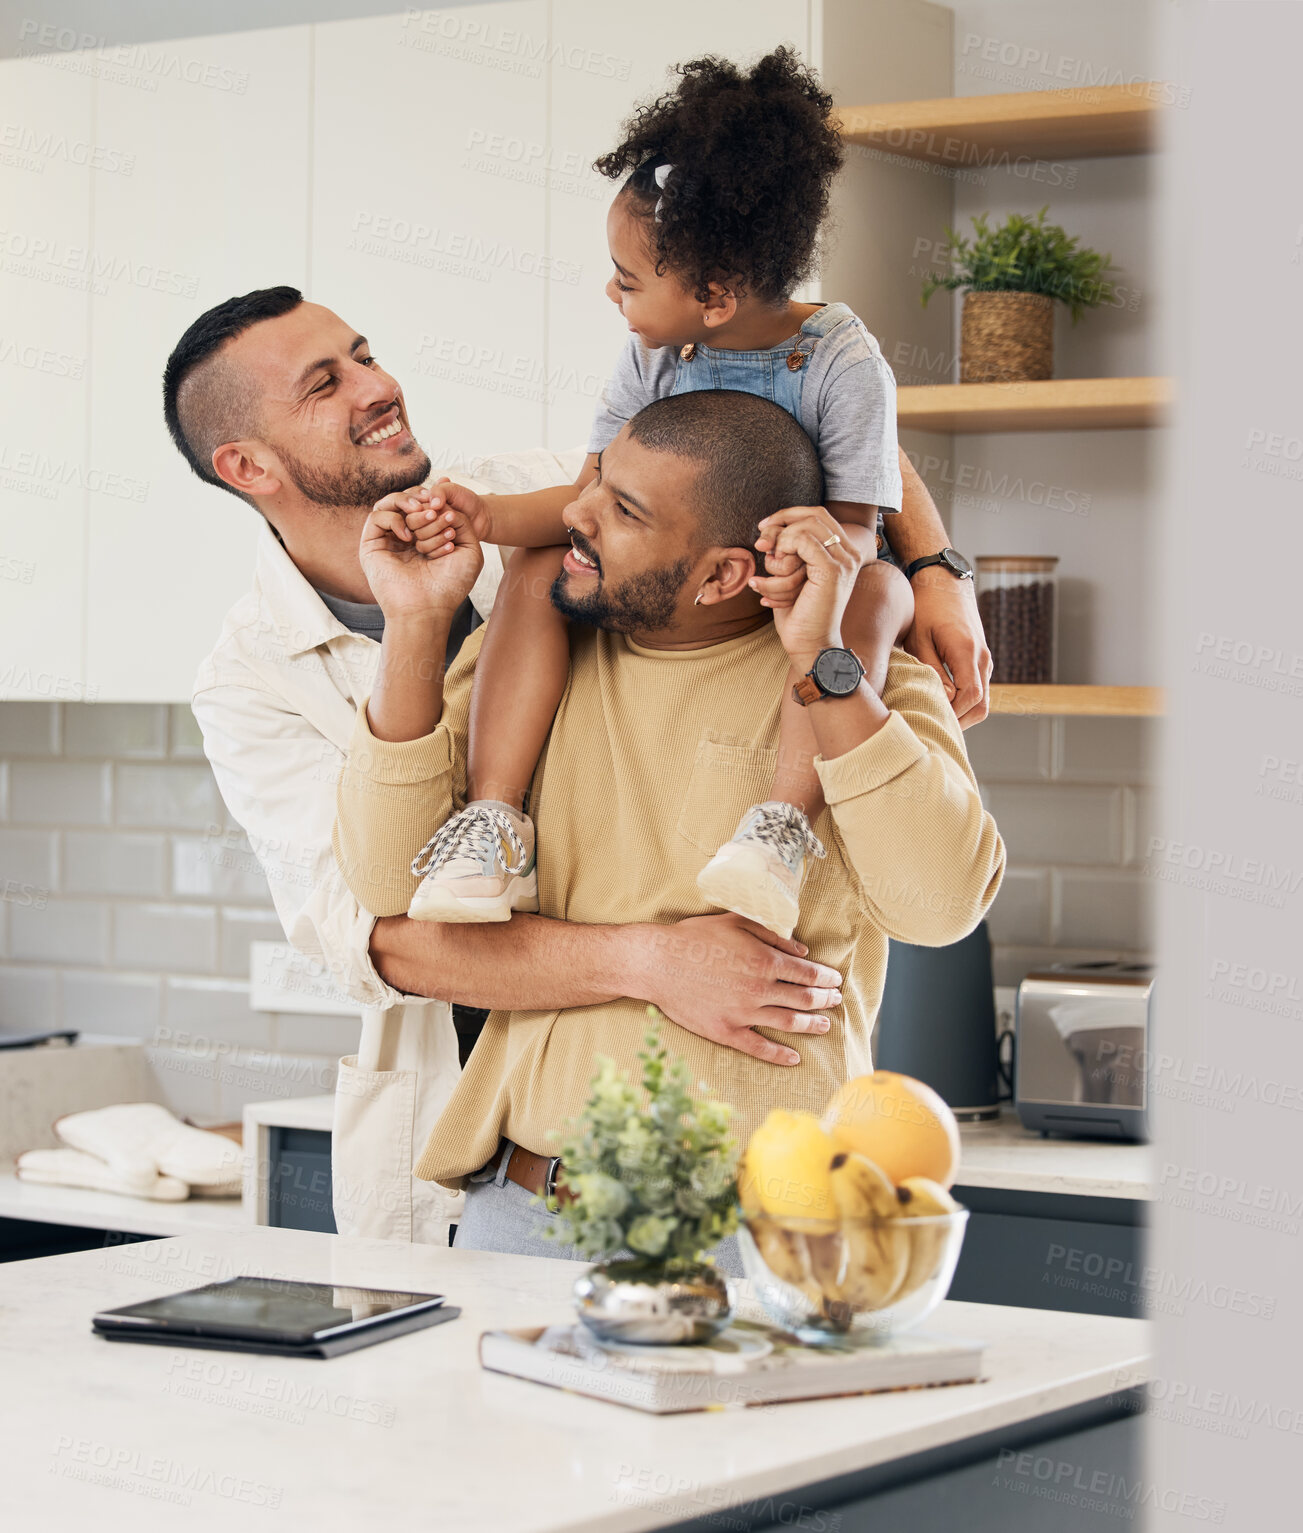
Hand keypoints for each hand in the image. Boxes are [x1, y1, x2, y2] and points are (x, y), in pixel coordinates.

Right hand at [360, 486, 482, 621]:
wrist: (428, 607)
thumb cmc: (450, 585)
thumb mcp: (468, 549)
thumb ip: (462, 521)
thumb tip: (443, 503)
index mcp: (425, 536)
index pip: (425, 504)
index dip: (435, 496)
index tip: (448, 497)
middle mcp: (405, 537)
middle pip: (408, 500)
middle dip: (426, 500)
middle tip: (438, 508)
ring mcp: (387, 540)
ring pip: (391, 503)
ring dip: (410, 503)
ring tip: (427, 513)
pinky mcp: (371, 546)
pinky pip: (377, 516)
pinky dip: (394, 519)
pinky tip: (408, 536)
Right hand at [399, 478, 494, 547]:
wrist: (480, 518)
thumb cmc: (466, 501)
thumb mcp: (453, 490)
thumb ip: (439, 491)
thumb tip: (433, 505)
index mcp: (419, 500)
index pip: (406, 503)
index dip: (418, 506)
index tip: (435, 509)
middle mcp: (418, 517)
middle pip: (410, 521)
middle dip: (428, 520)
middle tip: (448, 518)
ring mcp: (422, 532)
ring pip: (418, 536)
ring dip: (436, 533)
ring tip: (453, 532)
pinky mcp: (429, 546)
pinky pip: (425, 549)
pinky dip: (439, 547)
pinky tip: (452, 545)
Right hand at [634, 912, 842, 1066]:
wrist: (657, 963)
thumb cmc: (694, 938)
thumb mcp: (735, 922)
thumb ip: (772, 934)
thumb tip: (802, 950)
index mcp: (764, 960)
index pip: (807, 972)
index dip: (825, 977)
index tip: (834, 980)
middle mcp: (759, 989)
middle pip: (804, 999)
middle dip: (825, 999)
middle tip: (835, 1000)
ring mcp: (743, 1013)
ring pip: (788, 1023)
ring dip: (812, 1025)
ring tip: (825, 1026)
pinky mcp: (726, 1032)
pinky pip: (759, 1048)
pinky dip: (780, 1055)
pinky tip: (794, 1057)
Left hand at [752, 506, 861, 670]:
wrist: (811, 644)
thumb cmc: (799, 613)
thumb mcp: (791, 575)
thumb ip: (789, 551)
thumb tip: (767, 529)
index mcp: (844, 552)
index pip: (818, 514)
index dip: (789, 514)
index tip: (764, 527)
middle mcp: (850, 553)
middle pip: (812, 515)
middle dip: (780, 524)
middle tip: (760, 543)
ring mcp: (844, 561)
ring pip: (804, 528)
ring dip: (778, 547)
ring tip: (770, 572)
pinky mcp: (832, 570)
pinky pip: (801, 541)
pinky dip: (780, 556)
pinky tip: (771, 577)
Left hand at [905, 567, 992, 726]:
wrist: (945, 582)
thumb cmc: (926, 608)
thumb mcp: (920, 638)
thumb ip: (931, 670)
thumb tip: (942, 700)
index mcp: (967, 651)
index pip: (970, 697)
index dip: (953, 714)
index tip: (930, 720)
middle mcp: (982, 658)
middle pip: (981, 705)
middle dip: (959, 722)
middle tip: (931, 729)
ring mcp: (985, 660)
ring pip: (982, 701)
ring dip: (962, 714)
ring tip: (934, 721)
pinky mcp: (980, 661)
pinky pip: (978, 690)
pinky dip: (964, 704)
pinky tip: (941, 707)